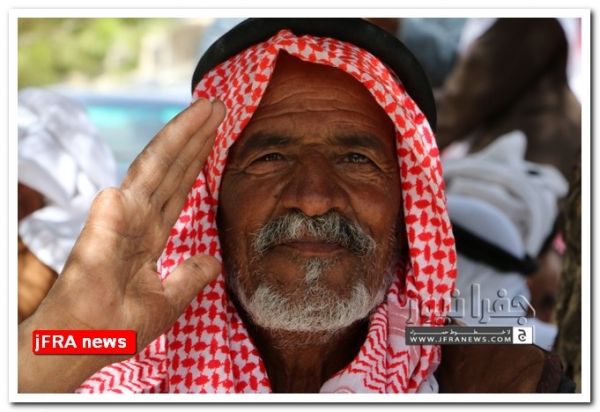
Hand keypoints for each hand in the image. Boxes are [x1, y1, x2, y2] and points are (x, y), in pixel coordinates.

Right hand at [18, 98, 225, 391]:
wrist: (88, 344)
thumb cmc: (118, 327)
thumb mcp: (168, 301)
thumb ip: (189, 276)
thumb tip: (213, 261)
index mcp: (149, 235)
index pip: (177, 190)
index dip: (195, 163)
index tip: (214, 137)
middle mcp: (137, 218)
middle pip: (172, 169)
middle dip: (194, 138)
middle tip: (217, 106)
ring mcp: (123, 214)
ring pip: (160, 164)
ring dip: (185, 134)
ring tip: (208, 107)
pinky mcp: (110, 218)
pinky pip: (141, 178)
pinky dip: (164, 152)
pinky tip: (190, 123)